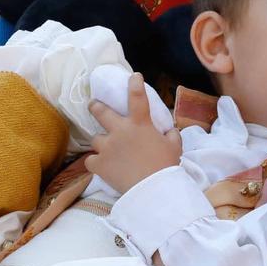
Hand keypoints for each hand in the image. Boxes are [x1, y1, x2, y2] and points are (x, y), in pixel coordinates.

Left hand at [85, 74, 181, 194]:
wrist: (152, 189)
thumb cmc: (166, 166)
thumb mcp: (174, 146)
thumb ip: (170, 134)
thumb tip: (169, 130)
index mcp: (140, 124)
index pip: (137, 97)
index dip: (134, 84)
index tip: (133, 76)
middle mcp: (120, 131)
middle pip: (101, 111)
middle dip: (95, 106)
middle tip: (93, 105)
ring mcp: (106, 147)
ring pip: (95, 139)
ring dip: (100, 143)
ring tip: (105, 150)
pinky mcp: (98, 164)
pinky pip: (91, 160)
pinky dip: (96, 163)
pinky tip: (102, 167)